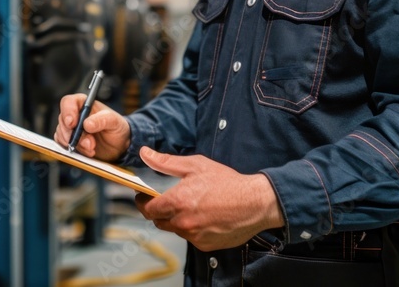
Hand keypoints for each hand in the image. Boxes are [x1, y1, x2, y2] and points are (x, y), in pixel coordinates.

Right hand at [53, 93, 130, 161]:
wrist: (119, 146)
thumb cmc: (117, 128)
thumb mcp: (115, 121)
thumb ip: (102, 120)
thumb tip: (87, 124)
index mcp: (85, 104)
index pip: (69, 102)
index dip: (67, 112)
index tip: (72, 124)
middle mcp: (76, 114)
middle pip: (63, 120)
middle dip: (74, 134)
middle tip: (89, 143)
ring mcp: (72, 128)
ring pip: (62, 134)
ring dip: (76, 144)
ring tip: (92, 148)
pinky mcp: (71, 140)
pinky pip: (63, 144)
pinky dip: (74, 150)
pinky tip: (87, 151)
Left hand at [134, 147, 284, 251]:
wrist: (255, 203)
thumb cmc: (227, 183)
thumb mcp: (196, 165)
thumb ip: (166, 162)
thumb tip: (145, 154)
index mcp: (178, 202)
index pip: (147, 209)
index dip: (143, 202)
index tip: (143, 196)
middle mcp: (183, 222)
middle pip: (158, 221)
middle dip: (158, 211)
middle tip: (166, 200)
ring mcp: (194, 236)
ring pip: (175, 230)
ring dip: (176, 220)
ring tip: (190, 206)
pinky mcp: (205, 245)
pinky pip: (191, 237)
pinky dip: (192, 228)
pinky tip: (203, 216)